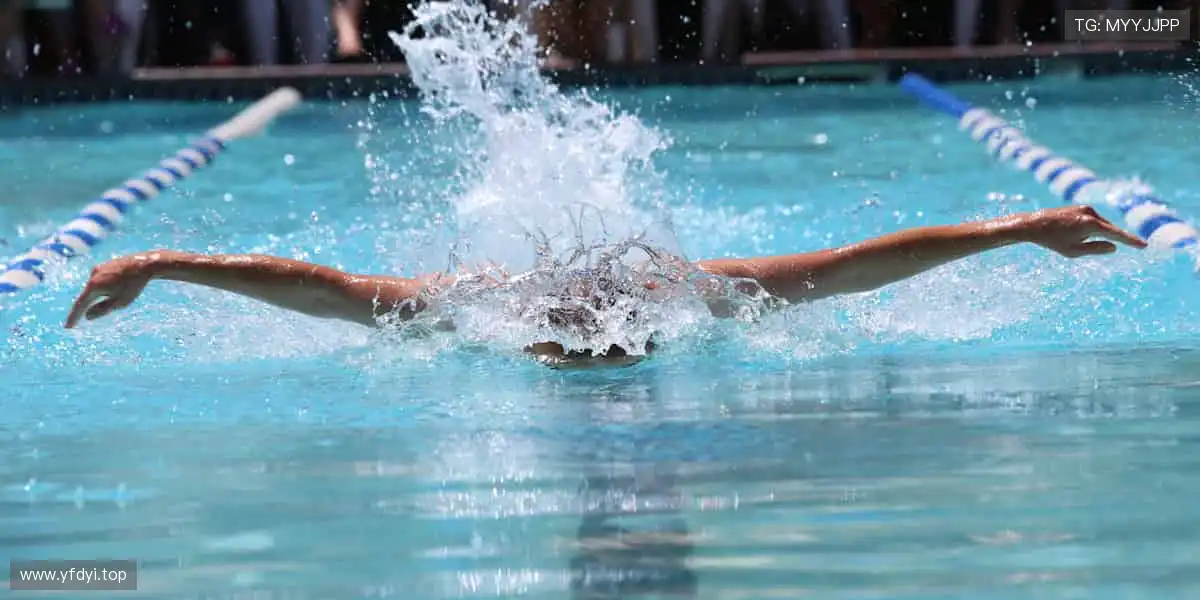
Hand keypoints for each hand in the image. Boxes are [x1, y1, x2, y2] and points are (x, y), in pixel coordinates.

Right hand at [65, 250, 175, 327]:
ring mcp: (99, 269)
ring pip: (97, 288)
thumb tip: (87, 316)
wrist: (145, 264)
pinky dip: (106, 287)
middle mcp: (93, 275)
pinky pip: (102, 281)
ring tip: (121, 293)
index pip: (80, 305)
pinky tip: (120, 285)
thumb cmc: (134, 285)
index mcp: (93, 285)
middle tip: (81, 319)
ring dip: (103, 295)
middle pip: (88, 296)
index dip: (74, 317)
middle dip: (90, 306)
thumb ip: (102, 310)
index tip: (68, 327)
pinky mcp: (105, 265)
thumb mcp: (120, 302)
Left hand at [1018, 205, 1146, 257]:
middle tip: (1129, 246)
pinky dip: (1093, 229)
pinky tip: (1076, 234)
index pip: (1116, 234)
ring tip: (1073, 240)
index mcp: (1090, 224)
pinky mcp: (1081, 207)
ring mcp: (1086, 208)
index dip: (1131, 241)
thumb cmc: (1052, 241)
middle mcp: (1090, 213)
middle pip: (1110, 229)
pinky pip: (1094, 221)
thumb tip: (1114, 246)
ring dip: (1098, 235)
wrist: (1033, 224)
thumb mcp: (1074, 251)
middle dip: (1116, 239)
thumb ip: (1095, 249)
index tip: (1144, 245)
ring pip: (1102, 225)